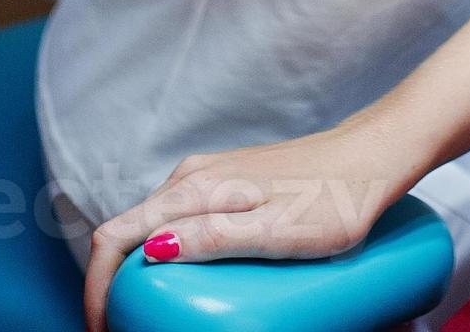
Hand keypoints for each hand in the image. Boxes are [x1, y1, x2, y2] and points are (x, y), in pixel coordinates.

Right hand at [81, 121, 421, 331]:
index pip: (114, 237)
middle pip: (125, 234)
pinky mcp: (228, 183)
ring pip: (150, 226)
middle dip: (111, 287)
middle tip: (125, 331)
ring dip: (135, 271)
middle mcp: (190, 177)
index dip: (96, 290)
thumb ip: (215, 237)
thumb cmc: (335, 197)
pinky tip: (181, 277)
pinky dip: (162, 254)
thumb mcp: (277, 230)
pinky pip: (178, 220)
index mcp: (193, 189)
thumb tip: (153, 252)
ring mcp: (208, 177)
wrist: (373, 156)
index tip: (105, 330)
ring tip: (148, 314)